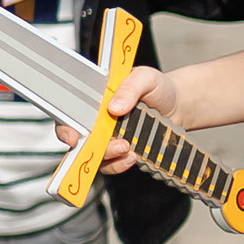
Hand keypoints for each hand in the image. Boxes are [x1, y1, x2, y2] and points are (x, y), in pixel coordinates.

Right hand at [70, 59, 177, 173]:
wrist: (178, 105)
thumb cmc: (157, 87)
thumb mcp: (145, 78)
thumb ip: (130, 87)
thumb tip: (115, 107)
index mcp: (95, 100)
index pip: (70, 114)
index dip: (65, 128)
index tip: (72, 138)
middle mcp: (97, 121)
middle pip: (80, 140)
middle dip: (90, 148)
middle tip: (115, 145)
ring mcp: (108, 138)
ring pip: (95, 155)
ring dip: (109, 156)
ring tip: (128, 149)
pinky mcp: (120, 153)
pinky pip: (112, 165)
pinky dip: (120, 164)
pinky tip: (133, 156)